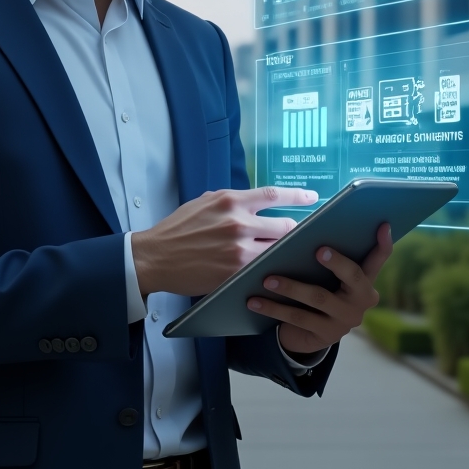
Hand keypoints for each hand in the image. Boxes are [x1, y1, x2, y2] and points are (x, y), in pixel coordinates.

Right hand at [131, 187, 316, 296]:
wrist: (155, 257)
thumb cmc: (178, 229)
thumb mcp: (204, 203)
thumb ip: (231, 201)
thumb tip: (256, 202)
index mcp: (231, 201)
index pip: (274, 195)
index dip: (298, 196)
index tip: (313, 198)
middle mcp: (238, 223)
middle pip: (286, 226)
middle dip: (296, 231)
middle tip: (301, 235)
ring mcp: (238, 250)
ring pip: (278, 250)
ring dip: (286, 252)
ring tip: (292, 254)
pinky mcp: (234, 273)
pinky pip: (264, 270)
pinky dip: (271, 270)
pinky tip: (276, 271)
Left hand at [246, 223, 392, 353]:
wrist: (307, 334)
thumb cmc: (318, 291)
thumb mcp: (327, 276)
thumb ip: (326, 259)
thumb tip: (307, 231)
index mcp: (365, 280)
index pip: (378, 259)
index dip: (382, 243)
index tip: (382, 225)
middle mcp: (362, 300)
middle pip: (353, 276)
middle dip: (337, 262)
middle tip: (318, 250)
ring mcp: (346, 319)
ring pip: (318, 297)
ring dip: (290, 286)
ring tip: (267, 278)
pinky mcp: (327, 335)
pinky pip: (298, 318)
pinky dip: (273, 307)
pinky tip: (254, 301)